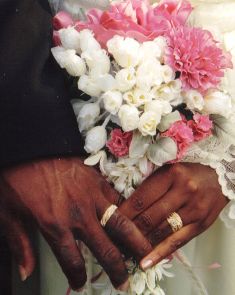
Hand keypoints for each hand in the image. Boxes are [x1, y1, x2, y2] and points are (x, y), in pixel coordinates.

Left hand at [0, 157, 151, 289]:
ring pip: (121, 224)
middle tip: (124, 281)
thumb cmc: (17, 178)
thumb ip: (20, 245)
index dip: (78, 277)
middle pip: (106, 249)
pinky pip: (118, 199)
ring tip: (145, 252)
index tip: (81, 282)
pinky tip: (132, 218)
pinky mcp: (98, 180)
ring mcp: (92, 197)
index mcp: (54, 226)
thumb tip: (26, 272)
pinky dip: (126, 211)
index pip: (73, 262)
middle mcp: (79, 215)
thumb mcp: (9, 213)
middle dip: (117, 269)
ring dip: (135, 241)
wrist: (31, 146)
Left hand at [119, 163, 228, 269]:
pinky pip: (177, 241)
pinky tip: (146, 262)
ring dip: (141, 244)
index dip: (122, 214)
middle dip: (128, 232)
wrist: (218, 177)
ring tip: (124, 251)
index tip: (108, 223)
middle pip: (149, 217)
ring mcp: (194, 209)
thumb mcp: (167, 172)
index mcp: (170, 174)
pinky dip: (160, 253)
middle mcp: (183, 190)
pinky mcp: (201, 224)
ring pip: (161, 231)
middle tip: (113, 240)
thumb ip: (149, 187)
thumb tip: (125, 209)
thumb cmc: (187, 173)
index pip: (140, 199)